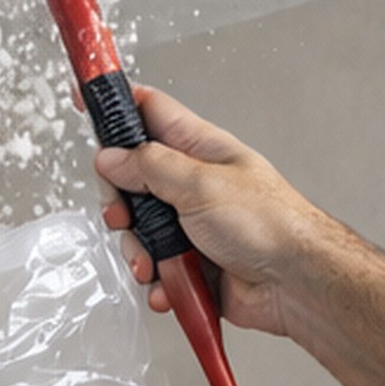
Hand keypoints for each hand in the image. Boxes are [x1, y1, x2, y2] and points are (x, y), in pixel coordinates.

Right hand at [92, 84, 334, 336]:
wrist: (300, 286)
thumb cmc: (270, 224)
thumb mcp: (199, 183)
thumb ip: (148, 166)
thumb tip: (111, 158)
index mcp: (197, 149)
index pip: (148, 111)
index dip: (116, 104)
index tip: (84, 99)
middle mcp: (191, 183)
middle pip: (130, 177)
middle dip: (119, 201)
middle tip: (122, 214)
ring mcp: (190, 223)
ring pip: (138, 227)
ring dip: (137, 248)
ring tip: (152, 262)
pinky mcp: (192, 261)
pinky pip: (156, 265)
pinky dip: (156, 279)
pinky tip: (167, 284)